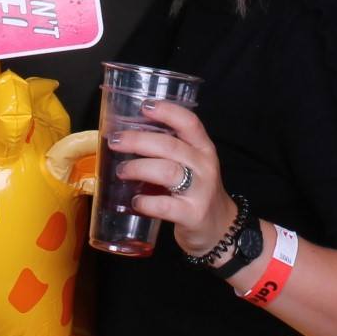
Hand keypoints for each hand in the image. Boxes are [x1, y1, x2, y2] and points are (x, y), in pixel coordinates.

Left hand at [110, 100, 236, 258]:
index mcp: (204, 149)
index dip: (167, 111)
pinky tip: (136, 201)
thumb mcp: (193, 165)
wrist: (220, 229)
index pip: (190, 122)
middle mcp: (205, 166)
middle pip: (170, 145)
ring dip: (139, 168)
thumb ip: (170, 151)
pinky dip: (146, 202)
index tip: (145, 106)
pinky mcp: (193, 214)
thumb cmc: (197, 192)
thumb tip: (129, 136)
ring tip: (122, 171)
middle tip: (116, 141)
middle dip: (138, 140)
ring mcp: (201, 191)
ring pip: (167, 171)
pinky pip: (165, 205)